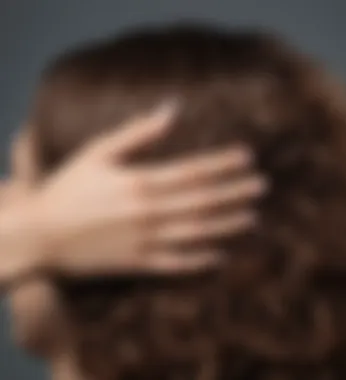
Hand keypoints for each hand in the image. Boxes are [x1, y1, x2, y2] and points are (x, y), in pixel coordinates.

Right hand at [6, 101, 265, 354]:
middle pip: (202, 201)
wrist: (40, 234)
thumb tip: (172, 108)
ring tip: (253, 218)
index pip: (193, 171)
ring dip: (227, 225)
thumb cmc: (68, 188)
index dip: (223, 163)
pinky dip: (200, 261)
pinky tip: (221, 256)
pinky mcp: (137, 264)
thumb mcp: (99, 151)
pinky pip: (176, 264)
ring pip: (196, 233)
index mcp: (139, 183)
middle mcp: (148, 213)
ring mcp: (145, 241)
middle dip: (235, 192)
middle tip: (263, 187)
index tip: (248, 156)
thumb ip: (138, 132)